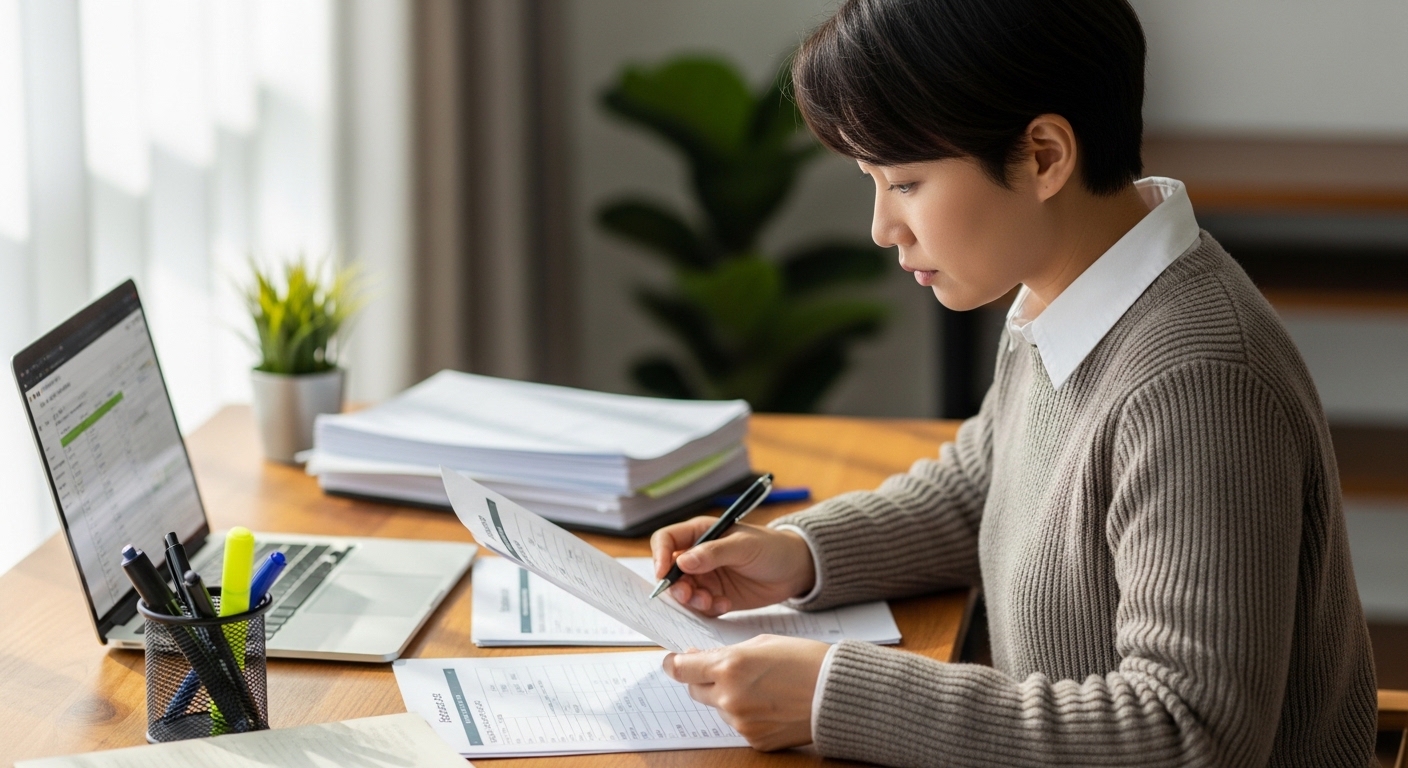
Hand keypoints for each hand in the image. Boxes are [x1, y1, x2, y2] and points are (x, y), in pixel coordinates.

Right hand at [650, 517, 814, 615]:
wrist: (795, 569)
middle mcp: (697, 555)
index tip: (662, 574)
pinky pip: (701, 607)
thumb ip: (713, 553)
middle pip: (670, 572)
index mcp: (700, 533)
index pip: (666, 540)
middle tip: (689, 595)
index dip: (659, 556)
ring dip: (692, 600)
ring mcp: (706, 577)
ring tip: (712, 601)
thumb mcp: (744, 546)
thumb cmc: (772, 547)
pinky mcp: (716, 596)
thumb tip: (682, 562)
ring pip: (683, 592)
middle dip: (676, 586)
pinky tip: (725, 604)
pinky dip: (708, 609)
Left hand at [663, 635, 828, 750]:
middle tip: (724, 670)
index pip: (681, 669)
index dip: (674, 664)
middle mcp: (729, 697)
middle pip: (695, 691)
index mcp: (729, 667)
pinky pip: (739, 725)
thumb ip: (727, 653)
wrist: (838, 693)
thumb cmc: (805, 660)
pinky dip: (748, 714)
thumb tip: (700, 659)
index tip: (674, 661)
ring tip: (762, 687)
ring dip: (729, 697)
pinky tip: (771, 704)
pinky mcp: (754, 740)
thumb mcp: (762, 643)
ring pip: (719, 708)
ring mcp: (741, 722)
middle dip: (704, 680)